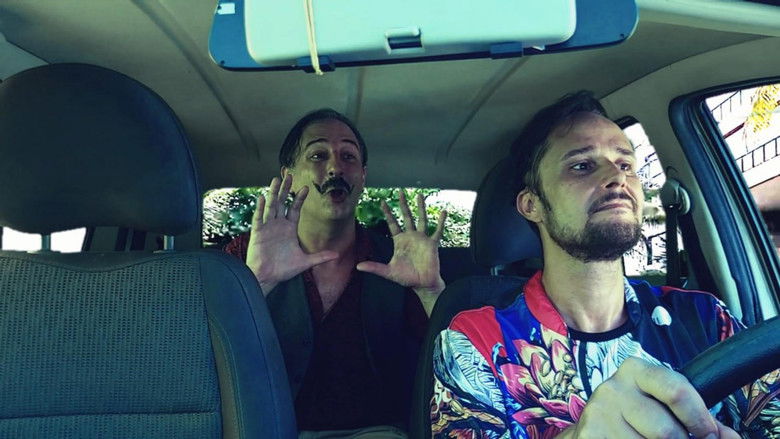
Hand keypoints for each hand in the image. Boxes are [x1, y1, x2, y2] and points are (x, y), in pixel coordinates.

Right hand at [246, 174, 336, 294]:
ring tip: (276, 180)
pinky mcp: (257, 233)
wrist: (267, 278)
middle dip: (285, 189)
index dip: (299, 198)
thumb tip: (337, 255)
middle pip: (282, 203)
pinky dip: (260, 208)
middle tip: (289, 175)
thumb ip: (320, 257)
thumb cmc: (283, 270)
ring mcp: (267, 228)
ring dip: (273, 193)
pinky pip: (259, 218)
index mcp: (289, 229)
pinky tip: (262, 197)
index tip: (306, 187)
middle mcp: (278, 225)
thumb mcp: (305, 262)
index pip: (295, 209)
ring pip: (271, 206)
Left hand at [356, 190, 446, 315]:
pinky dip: (440, 222)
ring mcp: (422, 239)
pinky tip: (443, 212)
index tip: (382, 201)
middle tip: (400, 192)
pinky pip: (437, 231)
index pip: (392, 223)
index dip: (387, 213)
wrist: (422, 284)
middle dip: (403, 204)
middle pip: (406, 217)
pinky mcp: (432, 244)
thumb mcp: (388, 272)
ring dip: (420, 208)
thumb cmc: (406, 278)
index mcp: (399, 241)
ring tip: (420, 195)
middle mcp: (411, 237)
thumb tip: (358, 266)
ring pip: (421, 219)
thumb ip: (374, 267)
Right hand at [559, 357, 739, 438]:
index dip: (700, 420)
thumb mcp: (664, 404)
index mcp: (635, 370)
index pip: (677, 391)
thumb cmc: (638, 413)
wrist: (594, 425)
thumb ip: (698, 417)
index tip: (709, 435)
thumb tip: (731, 437)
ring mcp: (598, 413)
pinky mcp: (590, 435)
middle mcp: (613, 388)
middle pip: (667, 430)